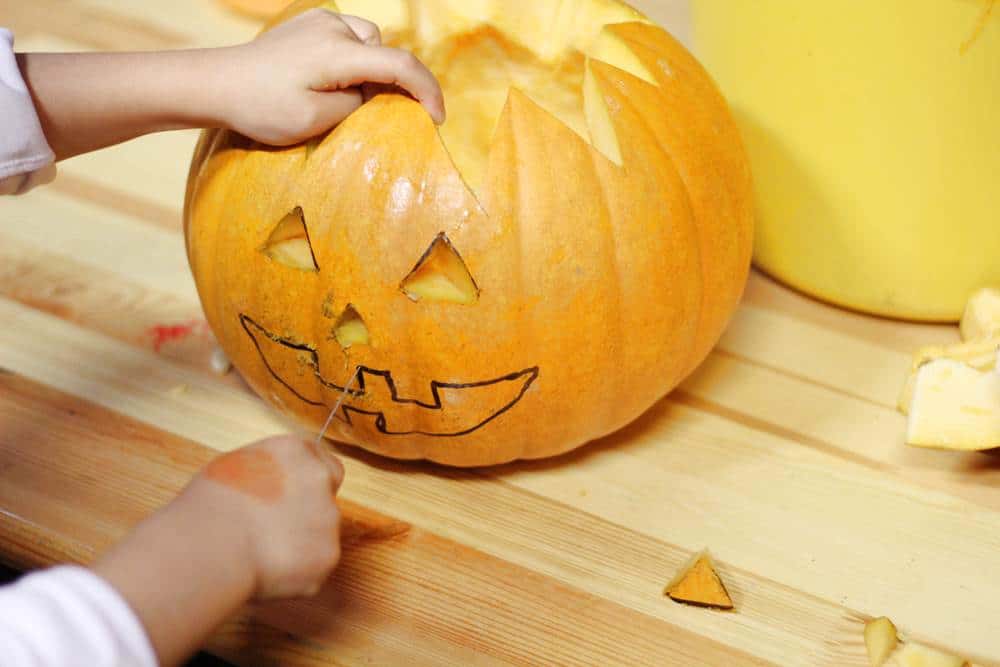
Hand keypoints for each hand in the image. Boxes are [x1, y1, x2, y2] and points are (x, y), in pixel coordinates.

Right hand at [198, 434, 345, 598]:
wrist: (210, 547)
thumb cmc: (207, 509)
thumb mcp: (233, 470)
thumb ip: (267, 473)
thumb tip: (271, 487)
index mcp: (295, 451)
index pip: (323, 463)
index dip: (307, 485)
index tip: (293, 500)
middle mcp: (319, 478)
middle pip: (327, 497)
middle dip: (309, 514)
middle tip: (275, 532)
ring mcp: (328, 516)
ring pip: (321, 534)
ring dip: (301, 545)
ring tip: (261, 555)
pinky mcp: (328, 554)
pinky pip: (315, 567)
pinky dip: (297, 574)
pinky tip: (268, 573)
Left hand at [216, 8, 445, 144]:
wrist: (216, 83)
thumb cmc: (260, 108)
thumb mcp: (314, 120)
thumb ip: (356, 107)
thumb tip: (372, 96)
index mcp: (338, 52)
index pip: (401, 66)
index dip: (427, 92)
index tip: (437, 120)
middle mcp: (334, 27)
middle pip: (385, 54)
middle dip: (392, 85)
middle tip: (381, 119)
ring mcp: (320, 21)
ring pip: (370, 45)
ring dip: (371, 71)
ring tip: (350, 100)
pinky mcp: (309, 23)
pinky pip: (348, 40)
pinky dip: (353, 61)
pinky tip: (333, 82)